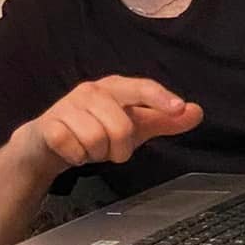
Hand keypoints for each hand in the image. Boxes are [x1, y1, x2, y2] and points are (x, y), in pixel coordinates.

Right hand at [17, 76, 203, 174]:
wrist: (48, 140)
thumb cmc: (95, 127)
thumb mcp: (133, 125)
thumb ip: (163, 119)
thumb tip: (196, 112)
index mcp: (114, 87)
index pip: (142, 88)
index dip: (160, 98)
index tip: (179, 108)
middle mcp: (91, 91)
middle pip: (121, 126)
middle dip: (118, 148)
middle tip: (108, 148)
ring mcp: (67, 106)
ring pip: (95, 139)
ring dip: (95, 154)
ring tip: (89, 148)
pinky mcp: (49, 124)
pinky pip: (72, 147)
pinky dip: (76, 156)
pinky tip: (72, 150)